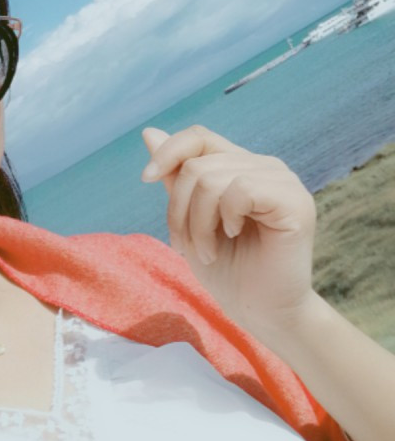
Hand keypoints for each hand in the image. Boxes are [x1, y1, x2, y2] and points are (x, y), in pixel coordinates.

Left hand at [141, 125, 317, 341]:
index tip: (146, 178)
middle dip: (179, 211)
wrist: (257, 310)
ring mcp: (282, 181)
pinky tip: (235, 236)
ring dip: (198, 224)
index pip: (198, 137)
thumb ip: (174, 176)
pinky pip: (240, 191)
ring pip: (211, 179)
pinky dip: (225, 219)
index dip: (167, 152)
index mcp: (239, 166)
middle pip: (196, 164)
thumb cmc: (225, 267)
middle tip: (188, 246)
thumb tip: (148, 131)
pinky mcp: (295, 202)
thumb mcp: (187, 217)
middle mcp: (263, 166)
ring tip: (208, 250)